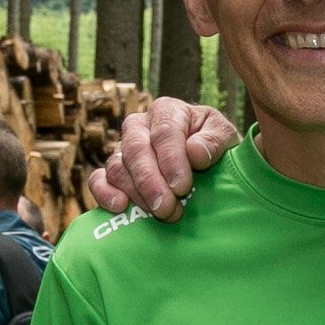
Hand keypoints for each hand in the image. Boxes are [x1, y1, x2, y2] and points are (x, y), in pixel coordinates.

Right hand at [86, 98, 238, 220]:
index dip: (172, 160)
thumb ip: (214, 140)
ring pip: (118, 167)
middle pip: (136, 149)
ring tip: (161, 213)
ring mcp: (123, 148)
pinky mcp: (113, 171)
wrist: (206, 161)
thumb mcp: (225, 136)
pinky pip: (98, 179)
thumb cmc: (215, 145)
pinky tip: (119, 206)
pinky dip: (104, 193)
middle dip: (151, 181)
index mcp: (167, 111)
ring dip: (137, 193)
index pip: (164, 132)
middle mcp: (140, 126)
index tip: (182, 186)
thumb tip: (195, 153)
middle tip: (167, 207)